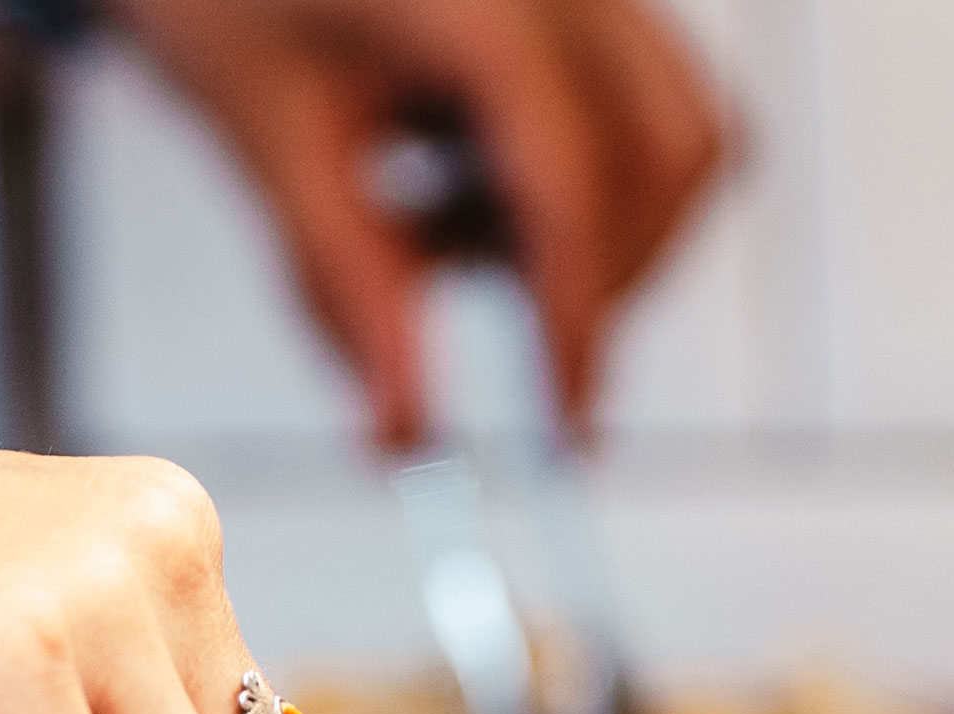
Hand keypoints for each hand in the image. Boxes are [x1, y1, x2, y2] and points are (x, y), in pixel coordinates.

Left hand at [107, 0, 726, 445]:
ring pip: (682, 132)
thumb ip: (347, 285)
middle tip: (512, 350)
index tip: (562, 431)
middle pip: (668, 153)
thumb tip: (407, 431)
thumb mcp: (271, 137)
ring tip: (442, 235)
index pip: (569, 176)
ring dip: (601, 230)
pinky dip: (587, 182)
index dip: (575, 320)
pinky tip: (462, 187)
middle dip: (605, 276)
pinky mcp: (587, 8)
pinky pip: (646, 104)